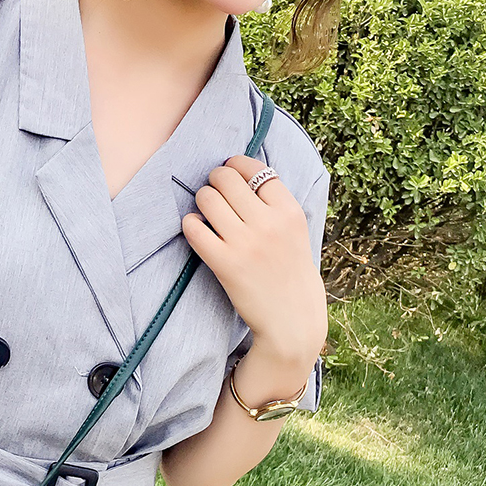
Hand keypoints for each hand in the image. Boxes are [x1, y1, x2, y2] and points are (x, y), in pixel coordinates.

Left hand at [181, 155, 327, 362]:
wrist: (291, 319)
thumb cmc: (290, 273)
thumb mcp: (296, 232)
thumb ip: (275, 205)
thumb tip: (241, 175)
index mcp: (289, 211)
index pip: (256, 169)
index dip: (236, 165)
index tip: (230, 172)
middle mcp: (268, 223)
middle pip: (226, 179)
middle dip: (215, 181)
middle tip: (214, 193)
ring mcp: (245, 243)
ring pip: (207, 199)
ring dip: (201, 201)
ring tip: (205, 213)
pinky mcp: (224, 264)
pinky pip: (194, 229)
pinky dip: (190, 224)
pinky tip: (196, 230)